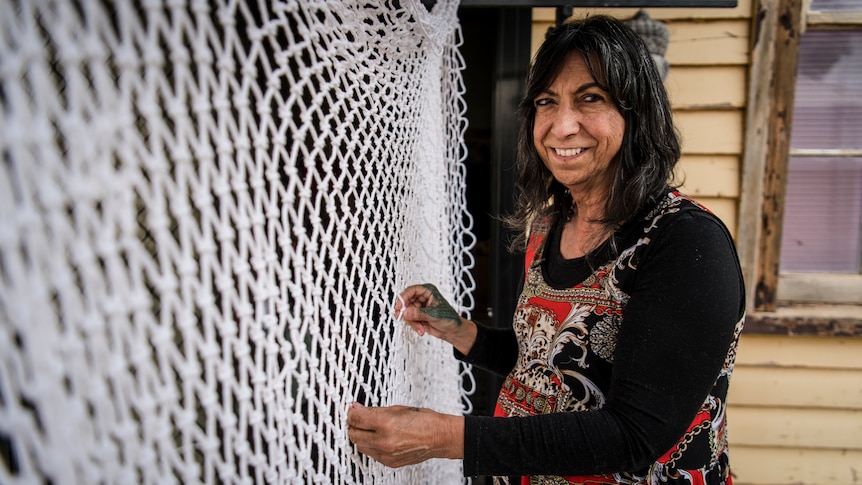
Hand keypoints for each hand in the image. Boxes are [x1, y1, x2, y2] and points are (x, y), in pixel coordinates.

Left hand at [346, 403, 463, 467]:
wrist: (439, 437)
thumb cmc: (423, 420)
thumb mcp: (397, 408)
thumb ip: (374, 410)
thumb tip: (357, 408)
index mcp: (386, 424)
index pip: (356, 419)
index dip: (352, 413)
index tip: (353, 410)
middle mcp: (384, 441)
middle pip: (354, 435)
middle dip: (354, 426)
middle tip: (359, 419)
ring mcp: (386, 454)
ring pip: (361, 446)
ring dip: (362, 437)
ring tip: (371, 429)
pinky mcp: (389, 463)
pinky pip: (372, 454)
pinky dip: (372, 446)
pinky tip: (380, 438)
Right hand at [396, 284, 475, 352]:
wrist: (453, 331)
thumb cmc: (449, 318)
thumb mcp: (434, 315)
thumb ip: (419, 314)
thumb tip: (406, 312)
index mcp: (428, 291)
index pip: (412, 291)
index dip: (403, 298)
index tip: (399, 306)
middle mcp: (422, 298)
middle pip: (406, 302)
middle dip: (407, 313)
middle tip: (403, 318)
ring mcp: (419, 307)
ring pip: (407, 312)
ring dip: (412, 322)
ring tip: (421, 328)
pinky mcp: (417, 316)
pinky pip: (409, 320)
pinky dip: (414, 326)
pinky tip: (421, 329)